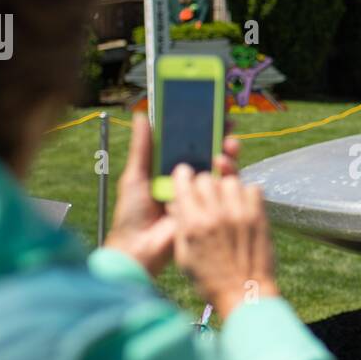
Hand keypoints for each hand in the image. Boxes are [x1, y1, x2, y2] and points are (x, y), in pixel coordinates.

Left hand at [103, 113, 241, 277]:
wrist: (139, 248)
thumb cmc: (132, 213)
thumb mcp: (135, 176)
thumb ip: (142, 147)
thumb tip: (140, 115)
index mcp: (169, 168)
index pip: (189, 143)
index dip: (202, 128)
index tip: (212, 111)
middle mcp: (188, 179)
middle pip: (210, 153)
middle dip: (221, 138)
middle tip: (228, 125)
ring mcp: (200, 194)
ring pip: (220, 170)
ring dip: (227, 156)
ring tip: (227, 148)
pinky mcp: (210, 209)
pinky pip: (224, 190)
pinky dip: (228, 177)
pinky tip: (224, 168)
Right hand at [169, 161, 278, 321]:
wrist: (245, 294)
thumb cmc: (210, 280)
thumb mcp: (184, 256)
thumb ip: (180, 226)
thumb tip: (176, 202)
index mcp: (193, 225)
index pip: (184, 183)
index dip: (183, 176)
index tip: (184, 176)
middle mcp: (216, 215)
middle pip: (206, 178)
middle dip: (203, 184)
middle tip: (206, 196)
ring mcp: (240, 214)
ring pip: (230, 181)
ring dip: (226, 188)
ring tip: (226, 203)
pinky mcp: (259, 217)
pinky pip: (252, 188)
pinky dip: (247, 194)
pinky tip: (242, 207)